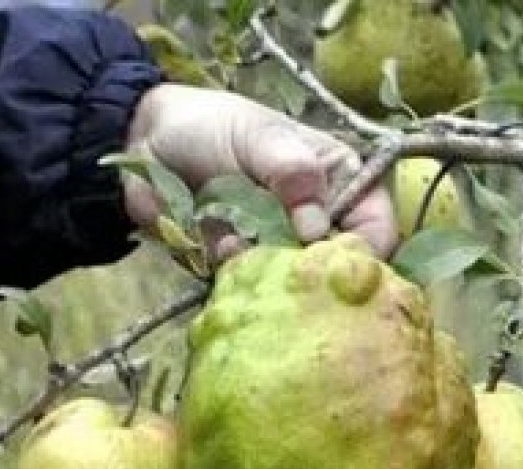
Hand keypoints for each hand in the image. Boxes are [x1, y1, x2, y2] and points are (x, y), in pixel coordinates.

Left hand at [122, 84, 396, 260]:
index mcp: (339, 181)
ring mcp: (281, 248)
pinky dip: (235, 272)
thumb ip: (293, 173)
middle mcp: (318, 221)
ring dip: (268, 269)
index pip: (377, 225)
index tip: (335, 258)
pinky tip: (215, 245)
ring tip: (235, 240)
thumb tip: (316, 227)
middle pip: (339, 267)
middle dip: (312, 269)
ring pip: (295, 285)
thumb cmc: (214, 126)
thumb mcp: (260, 137)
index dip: (366, 248)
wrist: (145, 141)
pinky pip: (253, 288)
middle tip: (281, 256)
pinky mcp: (245, 267)